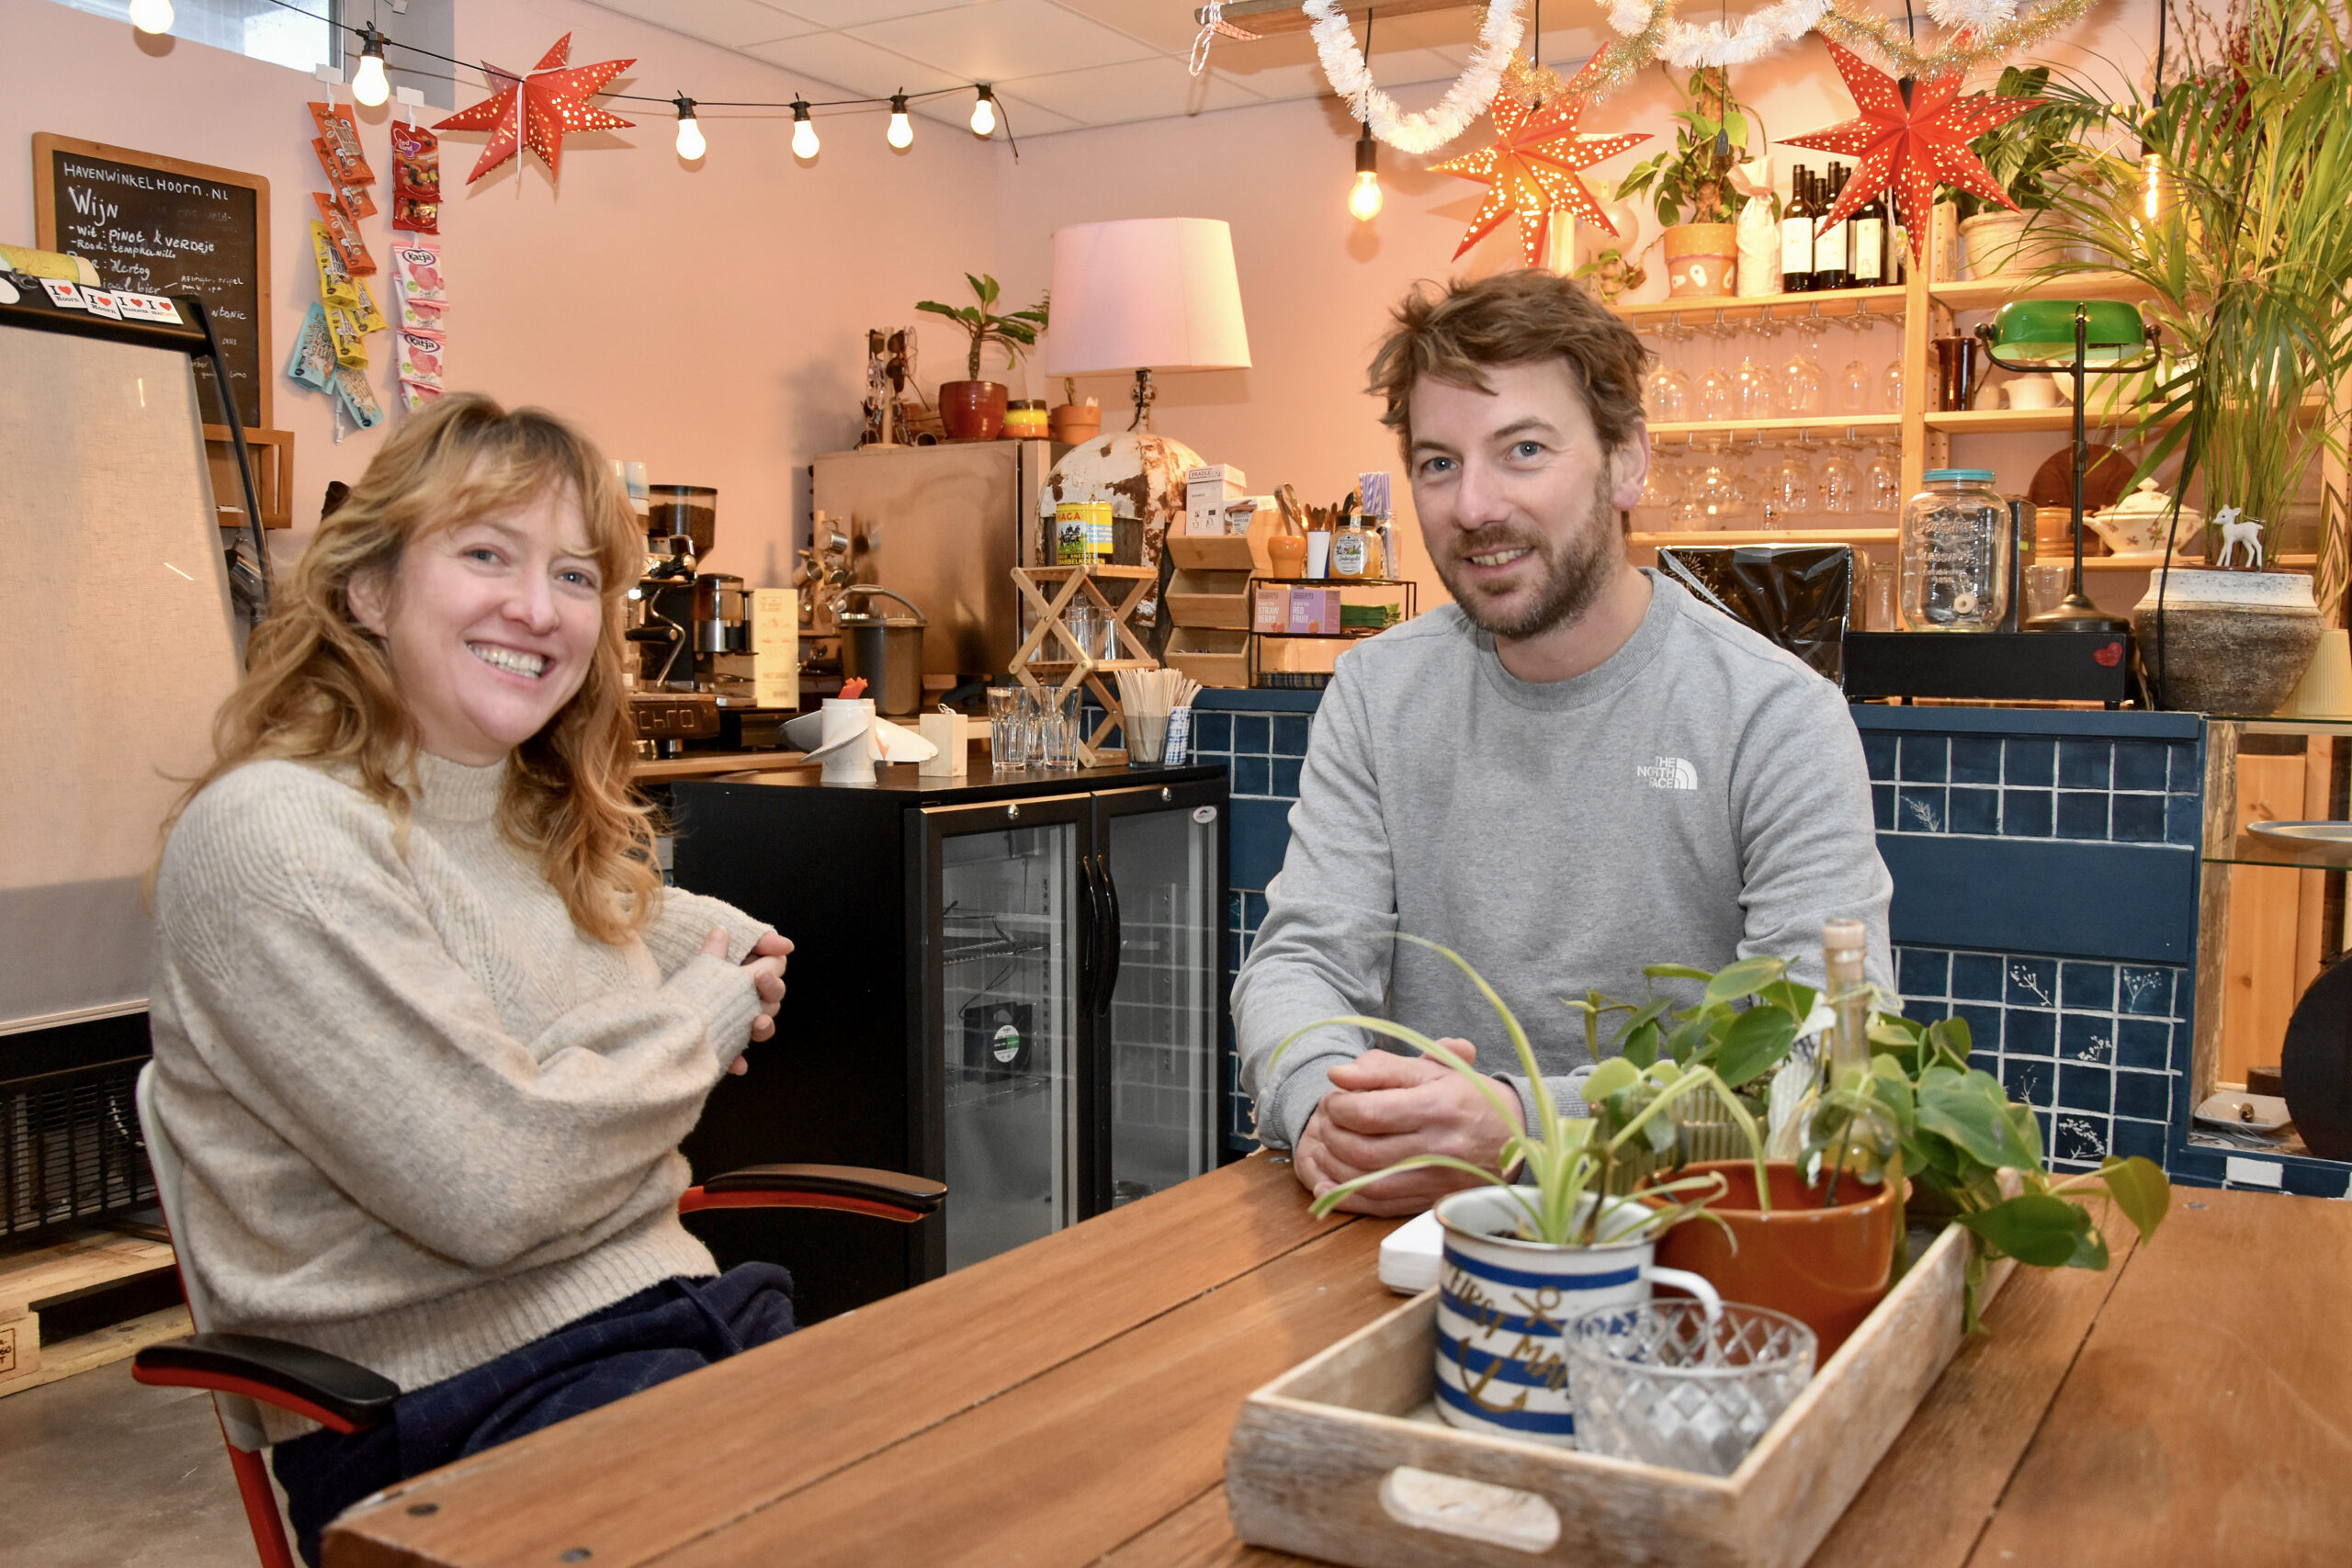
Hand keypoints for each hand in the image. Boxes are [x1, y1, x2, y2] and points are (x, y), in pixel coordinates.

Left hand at [705, 928, 792, 1072]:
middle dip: (771, 988)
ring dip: (763, 1025)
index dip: (773, 966)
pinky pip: (736, 1055)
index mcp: (749, 973)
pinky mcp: (725, 1044)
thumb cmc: (691, 975)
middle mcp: (749, 998)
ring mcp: (738, 1022)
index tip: (761, 967)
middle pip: (773, 996)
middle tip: (759, 979)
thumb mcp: (715, 955)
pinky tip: (739, 1066)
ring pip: (763, 1026)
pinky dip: (738, 1062)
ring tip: (757, 1022)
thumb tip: (785, 943)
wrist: (659, 1010)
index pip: (775, 967)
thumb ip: (748, 943)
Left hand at [1292, 1040, 1523, 1216]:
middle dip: (1333, 1134)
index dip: (1340, 1106)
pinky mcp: (1432, 1202)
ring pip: (1368, 1181)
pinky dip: (1348, 1198)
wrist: (1516, 1136)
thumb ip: (1383, 1068)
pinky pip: (1380, 1207)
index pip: (1370, 1112)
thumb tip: (1337, 1075)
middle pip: (1364, 1149)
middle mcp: (1439, 1148)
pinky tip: (1328, 1184)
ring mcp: (1436, 1180)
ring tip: (1326, 1144)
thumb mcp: (1434, 1069)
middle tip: (1327, 1120)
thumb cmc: (1469, 1096)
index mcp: (1438, 1107)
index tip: (1335, 1099)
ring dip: (1334, 1165)